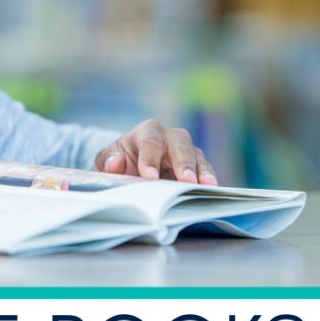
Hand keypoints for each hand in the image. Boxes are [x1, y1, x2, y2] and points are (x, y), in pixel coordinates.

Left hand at [95, 120, 217, 184]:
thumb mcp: (107, 159)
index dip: (150, 159)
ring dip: (201, 171)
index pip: (150, 142)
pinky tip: (212, 189)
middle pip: (180, 145)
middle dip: (183, 162)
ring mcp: (186, 151)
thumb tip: (115, 162)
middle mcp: (170, 137)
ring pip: (197, 156)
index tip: (149, 176)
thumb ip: (107, 160)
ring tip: (206, 185)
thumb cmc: (122, 160)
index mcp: (147, 131)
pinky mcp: (196, 165)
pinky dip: (208, 179)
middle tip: (186, 180)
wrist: (133, 165)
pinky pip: (205, 170)